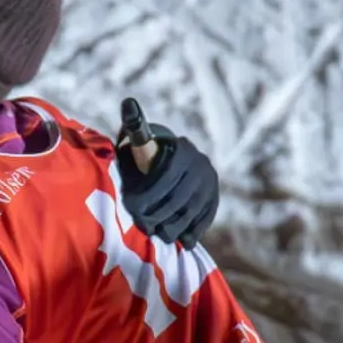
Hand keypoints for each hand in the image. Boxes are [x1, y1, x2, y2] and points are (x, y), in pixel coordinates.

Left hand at [116, 121, 218, 249]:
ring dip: (175, 226)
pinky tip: (183, 241)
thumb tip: (128, 102)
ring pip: (192, 210)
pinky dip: (194, 230)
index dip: (148, 196)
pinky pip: (205, 217)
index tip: (132, 208)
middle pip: (179, 197)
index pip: (165, 178)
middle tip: (143, 226)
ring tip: (158, 234)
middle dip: (159, 214)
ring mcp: (210, 183)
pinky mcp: (214, 198)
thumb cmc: (148, 157)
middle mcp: (201, 165)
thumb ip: (136, 127)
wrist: (170, 163)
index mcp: (182, 151)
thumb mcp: (141, 142)